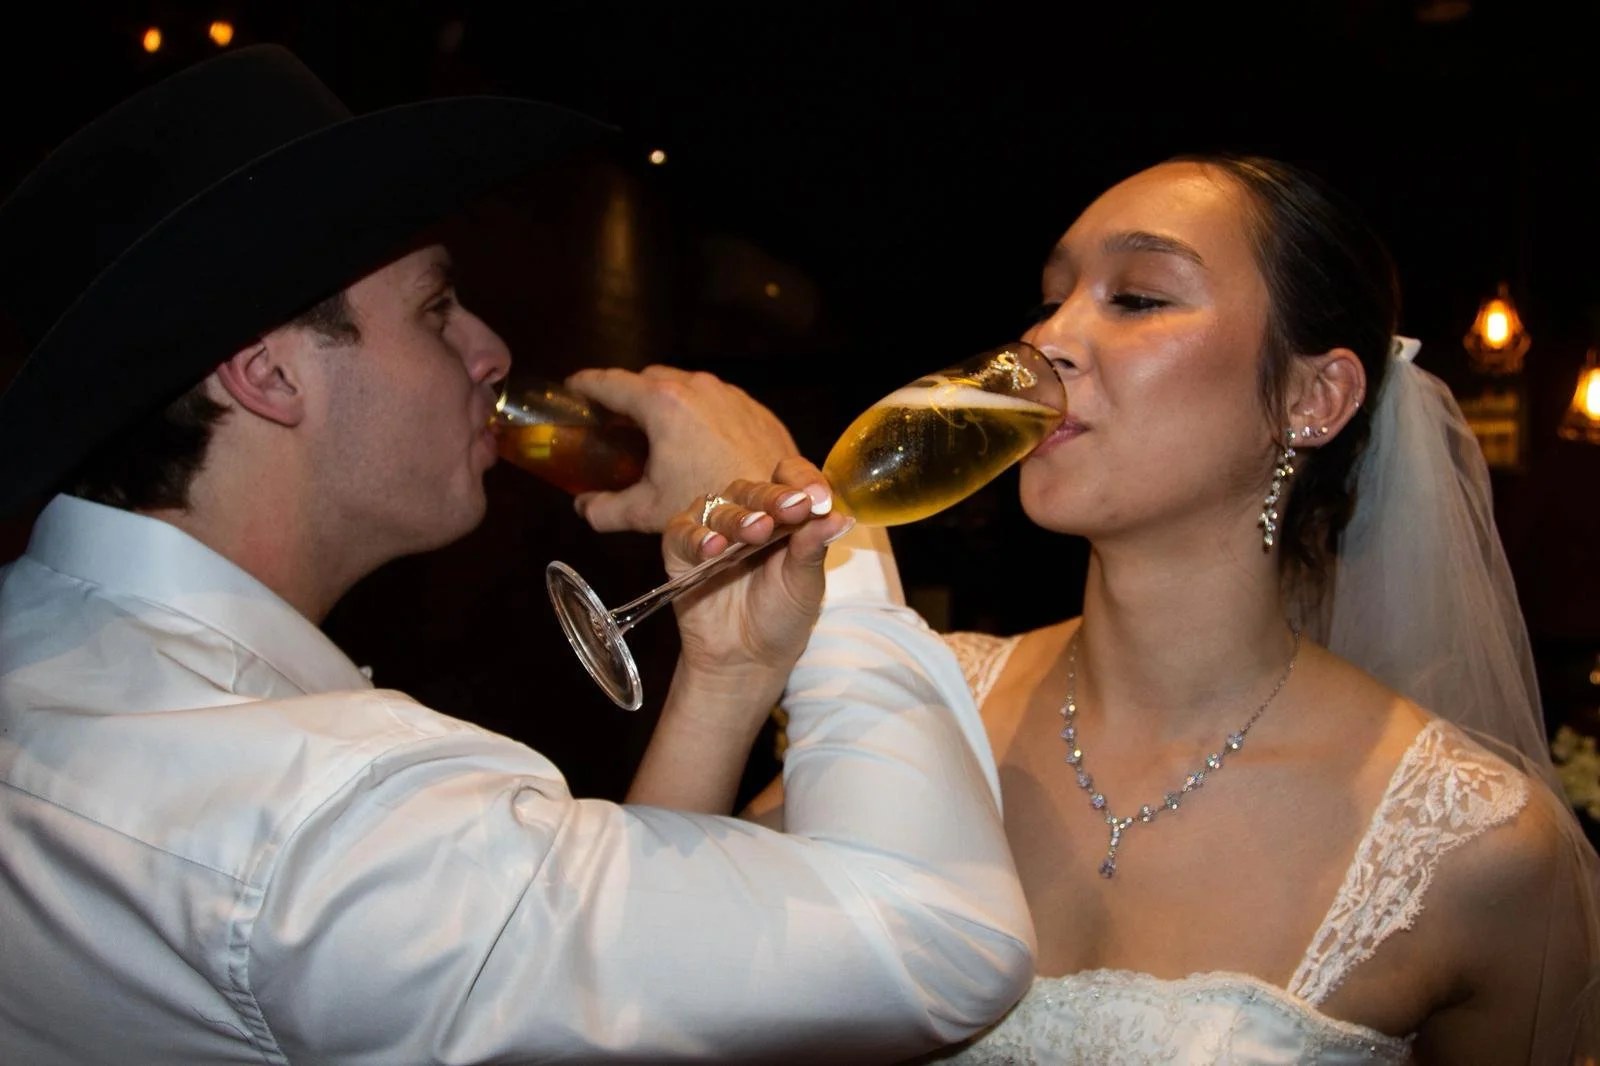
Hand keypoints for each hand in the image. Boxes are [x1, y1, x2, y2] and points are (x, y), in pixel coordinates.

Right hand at [565, 365, 797, 533]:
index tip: (572, 390)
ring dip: (667, 401)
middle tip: (613, 418)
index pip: (610, 383)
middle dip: (628, 393)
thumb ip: (606, 509)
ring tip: (655, 429)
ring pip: (686, 385)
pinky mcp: (754, 408)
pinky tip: (698, 441)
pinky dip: (700, 412)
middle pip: (648, 378)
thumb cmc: (714, 509)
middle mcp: (696, 388)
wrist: (780, 511)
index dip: (585, 386)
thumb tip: (583, 507)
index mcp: (662, 405)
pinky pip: (718, 399)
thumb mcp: (649, 511)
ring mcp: (729, 394)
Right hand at [661, 457, 853, 687]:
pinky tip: (713, 547)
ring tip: (757, 532)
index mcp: (782, 512)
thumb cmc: (781, 615)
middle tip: (792, 509)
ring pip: (720, 508)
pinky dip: (697, 537)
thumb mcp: (806, 583)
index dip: (804, 480)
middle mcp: (747, 513)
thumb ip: (814, 547)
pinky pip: (683, 532)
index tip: (819, 498)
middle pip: (755, 489)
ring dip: (739, 518)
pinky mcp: (680, 549)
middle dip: (774, 499)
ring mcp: (712, 528)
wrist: (747, 658)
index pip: (790, 477)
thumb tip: (840, 516)